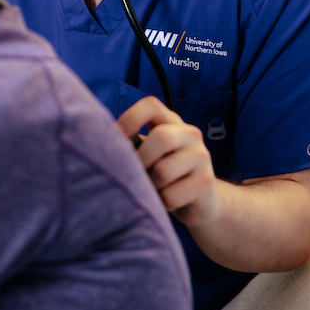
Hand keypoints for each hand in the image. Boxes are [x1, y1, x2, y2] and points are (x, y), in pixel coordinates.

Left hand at [116, 96, 218, 226]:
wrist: (202, 202)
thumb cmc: (166, 175)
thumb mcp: (152, 155)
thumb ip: (134, 145)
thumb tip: (104, 147)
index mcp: (172, 122)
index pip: (151, 106)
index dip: (130, 118)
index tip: (117, 138)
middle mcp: (190, 134)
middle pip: (161, 138)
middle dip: (141, 160)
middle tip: (135, 175)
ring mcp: (201, 157)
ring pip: (163, 171)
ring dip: (150, 186)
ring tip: (152, 189)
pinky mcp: (205, 182)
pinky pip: (171, 195)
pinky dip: (161, 203)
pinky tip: (165, 201)